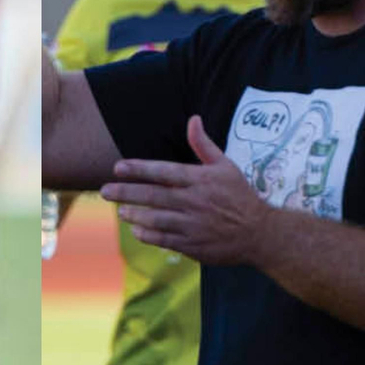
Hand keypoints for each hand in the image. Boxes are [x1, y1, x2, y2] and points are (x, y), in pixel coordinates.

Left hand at [100, 115, 269, 266]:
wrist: (259, 233)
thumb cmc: (240, 196)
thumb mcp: (225, 165)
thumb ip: (204, 145)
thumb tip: (193, 119)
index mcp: (199, 180)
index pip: (163, 171)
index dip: (138, 169)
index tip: (118, 167)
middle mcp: (193, 201)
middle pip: (152, 195)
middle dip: (125, 192)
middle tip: (105, 191)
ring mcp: (192, 224)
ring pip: (155, 218)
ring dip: (134, 214)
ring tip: (120, 210)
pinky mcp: (193, 245)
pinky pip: (164, 239)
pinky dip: (148, 234)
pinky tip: (137, 230)